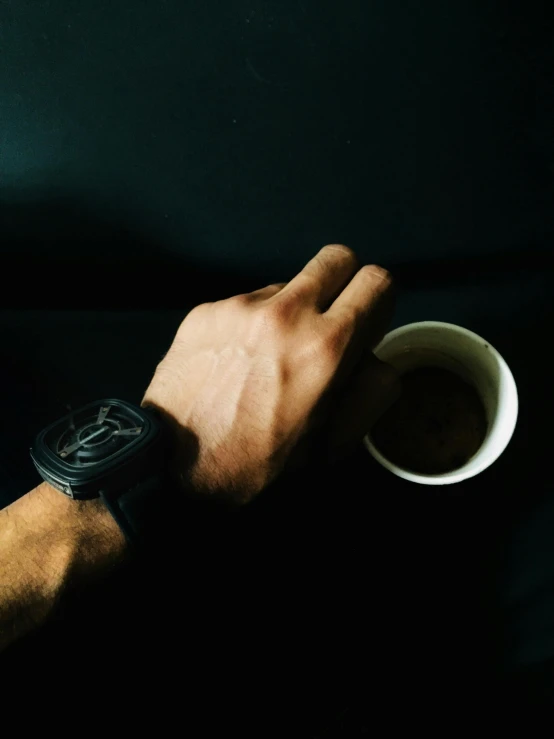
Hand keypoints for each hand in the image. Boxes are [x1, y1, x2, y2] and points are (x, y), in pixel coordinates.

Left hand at [142, 245, 398, 503]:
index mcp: (325, 348)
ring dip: (291, 311)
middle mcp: (286, 314)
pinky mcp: (207, 310)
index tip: (364, 327)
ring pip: (288, 284)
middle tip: (329, 321)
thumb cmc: (256, 464)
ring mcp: (241, 307)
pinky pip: (246, 303)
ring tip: (268, 358)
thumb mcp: (329, 442)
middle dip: (342, 284)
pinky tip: (233, 361)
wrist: (170, 463)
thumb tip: (370, 354)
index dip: (378, 303)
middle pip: (337, 258)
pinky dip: (250, 325)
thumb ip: (367, 389)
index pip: (378, 282)